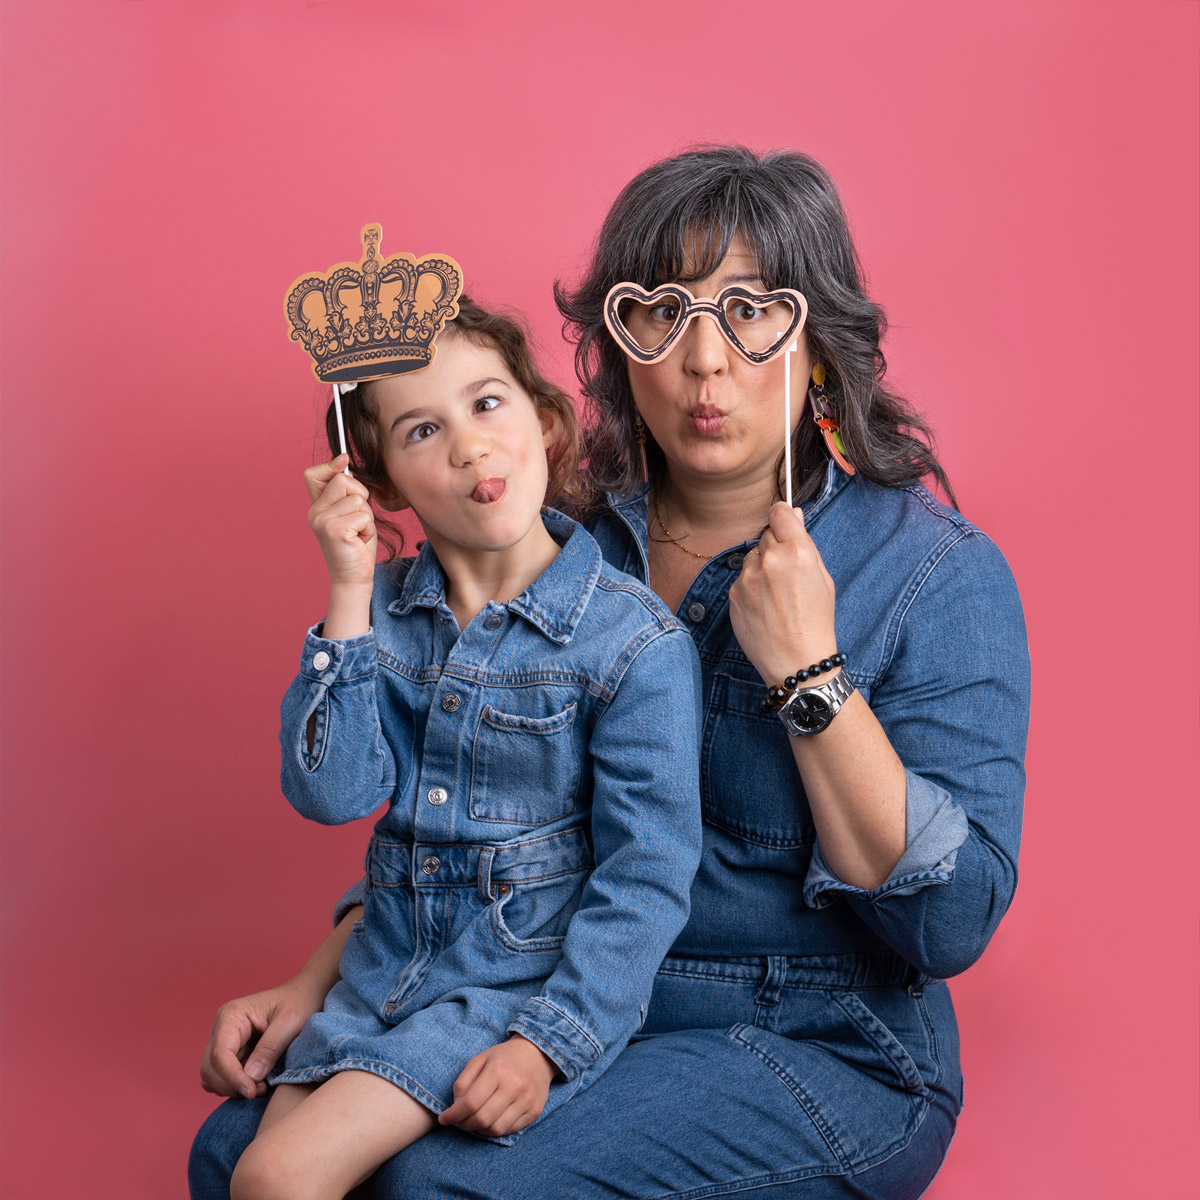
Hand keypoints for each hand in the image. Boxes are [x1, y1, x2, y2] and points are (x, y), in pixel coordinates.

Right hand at [199, 978, 325, 1099]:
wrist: (305, 996)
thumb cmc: (299, 1003)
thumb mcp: (290, 1022)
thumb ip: (270, 1048)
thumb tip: (250, 1076)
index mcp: (232, 1015)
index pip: (220, 1054)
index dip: (232, 1077)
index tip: (252, 1092)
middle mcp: (221, 1027)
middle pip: (210, 1068)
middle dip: (233, 1084)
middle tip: (261, 1090)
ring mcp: (224, 1040)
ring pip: (212, 1076)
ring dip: (233, 1087)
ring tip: (261, 1087)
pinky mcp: (230, 1052)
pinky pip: (221, 1077)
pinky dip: (234, 1086)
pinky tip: (256, 1083)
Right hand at [304, 454, 377, 588]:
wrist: (353, 578)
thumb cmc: (357, 546)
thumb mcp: (352, 513)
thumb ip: (348, 492)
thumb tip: (345, 459)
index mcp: (316, 507)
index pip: (313, 474)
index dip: (330, 466)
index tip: (344, 461)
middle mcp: (314, 512)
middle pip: (344, 480)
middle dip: (361, 497)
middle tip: (358, 521)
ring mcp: (322, 520)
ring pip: (358, 498)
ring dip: (367, 516)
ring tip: (359, 532)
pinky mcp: (334, 530)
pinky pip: (363, 514)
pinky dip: (368, 527)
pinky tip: (360, 540)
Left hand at [438, 1035, 557, 1136]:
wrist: (538, 1055)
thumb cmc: (504, 1058)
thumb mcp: (480, 1060)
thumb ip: (463, 1082)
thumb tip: (455, 1107)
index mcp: (498, 1070)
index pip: (471, 1102)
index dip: (453, 1114)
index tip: (444, 1119)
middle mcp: (514, 1086)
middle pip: (482, 1118)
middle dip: (465, 1124)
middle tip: (459, 1121)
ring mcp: (527, 1100)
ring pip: (496, 1129)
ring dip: (480, 1130)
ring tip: (475, 1121)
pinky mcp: (535, 1111)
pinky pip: (510, 1130)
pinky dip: (495, 1130)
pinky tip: (491, 1120)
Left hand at [728, 501, 838, 684]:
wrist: (797, 660)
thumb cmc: (816, 621)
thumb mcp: (823, 578)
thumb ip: (805, 543)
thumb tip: (793, 513)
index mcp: (797, 552)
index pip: (780, 513)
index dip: (782, 515)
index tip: (783, 520)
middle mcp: (770, 560)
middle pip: (766, 535)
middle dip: (775, 547)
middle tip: (787, 574)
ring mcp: (748, 578)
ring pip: (752, 558)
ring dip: (761, 568)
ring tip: (776, 596)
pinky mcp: (734, 594)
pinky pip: (742, 579)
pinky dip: (751, 587)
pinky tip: (765, 607)